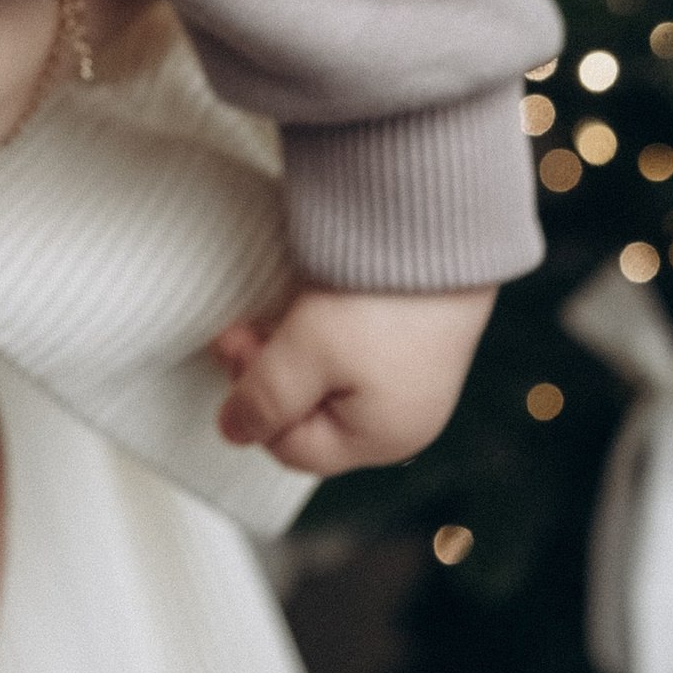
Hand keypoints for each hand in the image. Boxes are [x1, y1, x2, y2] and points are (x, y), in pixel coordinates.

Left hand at [209, 281, 494, 475]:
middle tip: (245, 324)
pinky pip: (356, 351)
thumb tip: (234, 432)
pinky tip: (314, 299)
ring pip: (331, 381)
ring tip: (277, 308)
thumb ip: (263, 401)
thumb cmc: (378, 298)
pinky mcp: (418, 335)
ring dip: (294, 350)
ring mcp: (416, 377)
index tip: (233, 344)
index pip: (291, 447)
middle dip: (270, 374)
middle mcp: (407, 417)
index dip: (250, 402)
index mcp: (383, 438)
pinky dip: (325, 331)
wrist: (439, 225)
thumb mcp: (303, 356)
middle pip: (312, 415)